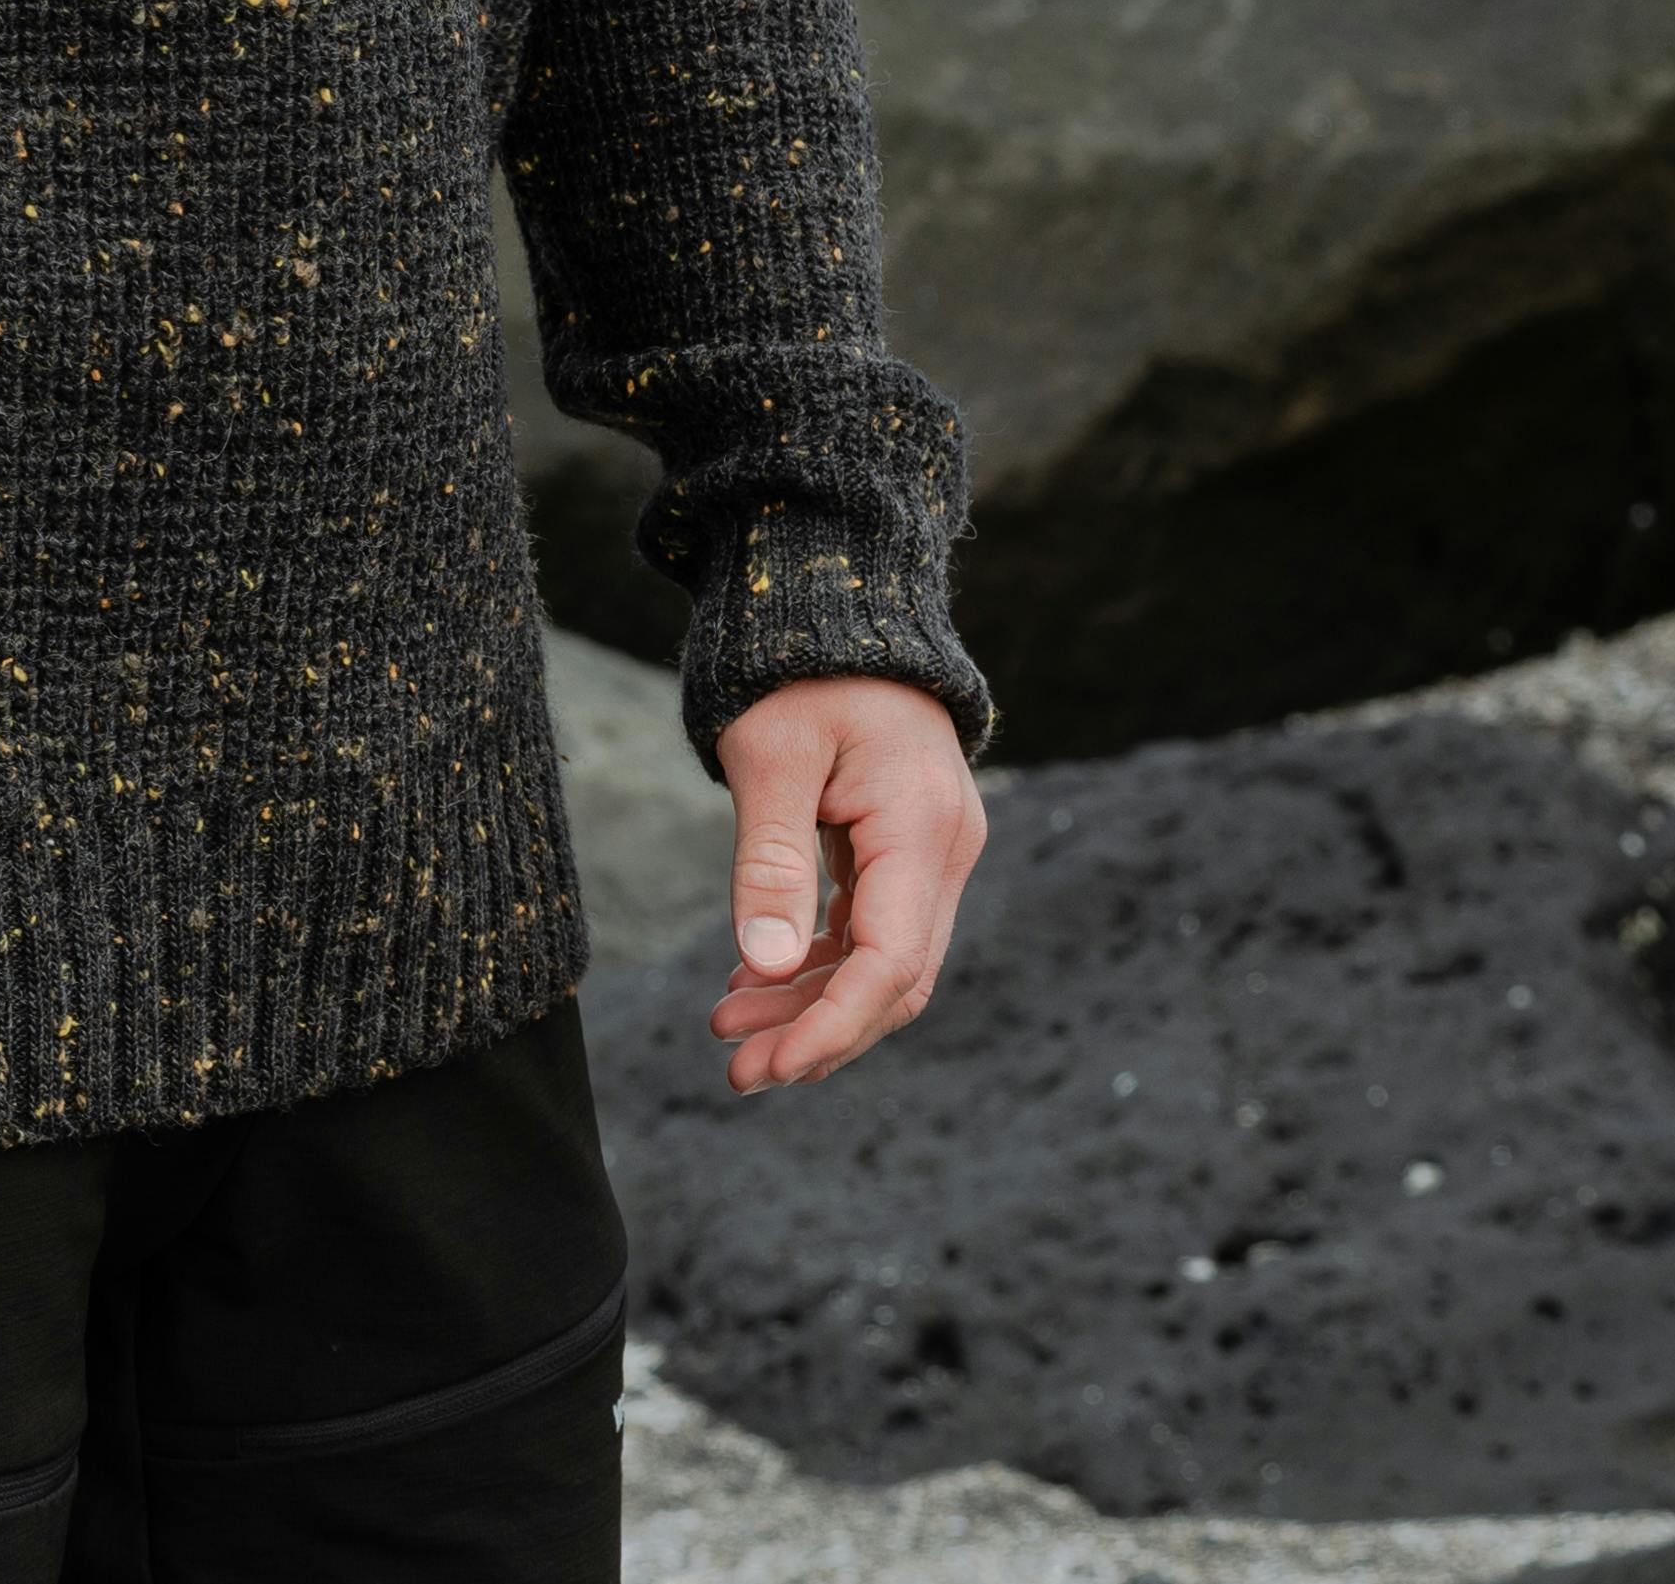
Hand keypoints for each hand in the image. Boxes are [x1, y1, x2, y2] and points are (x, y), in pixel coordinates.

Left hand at [710, 673, 982, 1094]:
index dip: (832, 1026)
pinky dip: (818, 964)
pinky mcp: (907, 848)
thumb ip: (771, 861)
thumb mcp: (770, 756)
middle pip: (895, 979)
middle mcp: (944, 849)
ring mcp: (933, 850)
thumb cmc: (798, 670)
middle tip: (737, 1072)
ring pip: (883, 961)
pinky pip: (872, 929)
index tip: (769, 1067)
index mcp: (920, 828)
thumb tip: (762, 968)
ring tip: (730, 1034)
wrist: (837, 602)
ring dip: (812, 1005)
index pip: (890, 963)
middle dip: (818, 1033)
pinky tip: (755, 982)